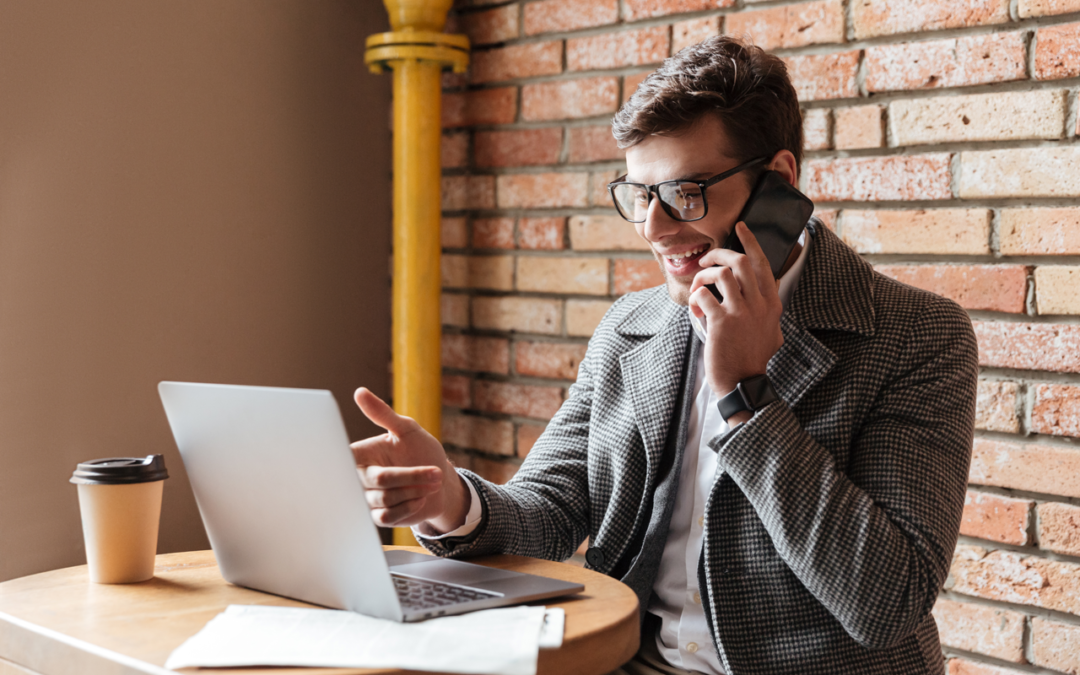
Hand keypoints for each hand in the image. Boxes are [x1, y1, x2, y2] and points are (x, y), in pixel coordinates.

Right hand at [351, 388, 469, 530]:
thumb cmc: (420, 451)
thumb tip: (360, 392)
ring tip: (432, 482)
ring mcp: (368, 499)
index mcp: (360, 454)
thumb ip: (383, 413)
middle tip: (436, 473)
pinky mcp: (378, 517)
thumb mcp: (406, 429)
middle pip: (380, 479)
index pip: (344, 457)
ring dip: (416, 490)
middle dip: (413, 476)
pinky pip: (387, 517)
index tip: (353, 462)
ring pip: (386, 498)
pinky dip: (409, 507)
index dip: (343, 462)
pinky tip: (420, 498)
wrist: (440, 482)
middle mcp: (359, 477)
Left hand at [688, 222, 783, 409]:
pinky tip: (695, 312)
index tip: (740, 227)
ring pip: (721, 273)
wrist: (744, 383)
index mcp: (771, 304)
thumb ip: (769, 313)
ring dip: (703, 276)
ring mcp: (741, 312)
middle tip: (706, 259)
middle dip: (718, 254)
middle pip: (739, 261)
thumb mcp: (773, 333)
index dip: (750, 242)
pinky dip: (695, 298)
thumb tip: (766, 300)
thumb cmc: (754, 359)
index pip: (762, 264)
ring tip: (698, 289)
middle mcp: (759, 304)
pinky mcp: (721, 322)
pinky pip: (704, 295)